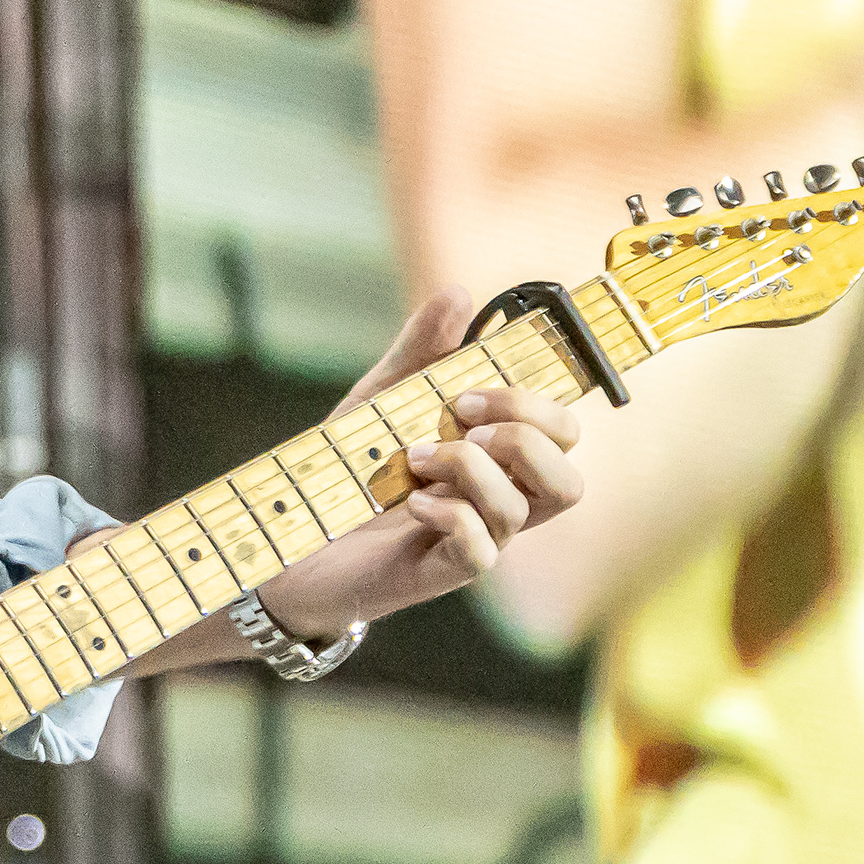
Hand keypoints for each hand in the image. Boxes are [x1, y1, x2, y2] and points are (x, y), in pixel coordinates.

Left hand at [251, 288, 588, 640]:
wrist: (294, 532)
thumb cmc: (352, 467)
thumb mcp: (382, 399)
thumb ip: (421, 350)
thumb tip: (458, 293)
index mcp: (500, 460)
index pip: (564, 434)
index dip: (539, 405)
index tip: (471, 390)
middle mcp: (502, 501)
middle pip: (569, 479)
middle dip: (522, 436)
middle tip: (458, 421)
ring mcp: (480, 539)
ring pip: (524, 508)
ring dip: (470, 470)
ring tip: (415, 460)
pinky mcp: (446, 570)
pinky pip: (483, 549)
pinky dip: (451, 516)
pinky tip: (412, 502)